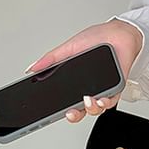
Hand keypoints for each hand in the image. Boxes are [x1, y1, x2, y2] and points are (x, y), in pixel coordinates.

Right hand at [26, 20, 143, 122]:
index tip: (48, 114)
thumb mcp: (69, 48)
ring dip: (91, 109)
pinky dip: (105, 102)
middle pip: (79, 110)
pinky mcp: (116, 87)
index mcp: (75, 82)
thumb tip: (31, 69)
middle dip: (74, 115)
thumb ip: (51, 60)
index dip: (57, 110)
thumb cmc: (97, 38)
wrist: (117, 32)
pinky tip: (100, 99)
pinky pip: (111, 101)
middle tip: (70, 112)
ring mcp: (102, 89)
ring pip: (95, 108)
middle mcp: (88, 88)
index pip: (64, 101)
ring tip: (87, 101)